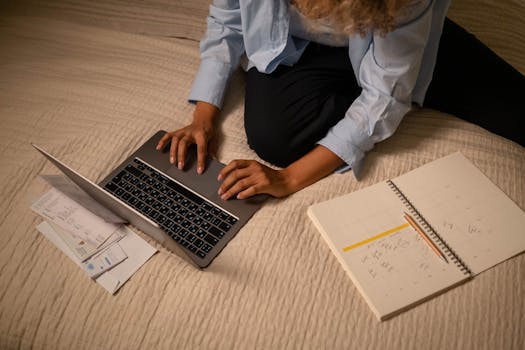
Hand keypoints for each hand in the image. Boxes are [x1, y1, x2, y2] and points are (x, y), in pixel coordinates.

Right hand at [156, 102, 218, 173]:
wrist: (204, 119)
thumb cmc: (208, 131)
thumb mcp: (214, 140)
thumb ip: (212, 150)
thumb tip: (213, 161)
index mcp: (202, 135)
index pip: (201, 149)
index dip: (200, 160)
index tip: (199, 170)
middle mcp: (191, 133)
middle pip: (184, 144)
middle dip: (181, 156)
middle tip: (180, 167)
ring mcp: (183, 132)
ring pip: (175, 140)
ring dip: (173, 151)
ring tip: (172, 162)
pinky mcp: (178, 132)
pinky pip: (168, 135)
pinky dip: (163, 141)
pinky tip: (158, 148)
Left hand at [217, 146, 344, 199]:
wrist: (287, 180)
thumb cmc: (271, 177)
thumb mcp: (258, 170)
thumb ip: (246, 172)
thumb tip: (230, 181)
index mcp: (252, 163)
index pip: (235, 164)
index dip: (225, 170)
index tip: (219, 178)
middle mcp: (255, 168)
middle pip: (235, 175)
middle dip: (225, 184)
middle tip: (220, 191)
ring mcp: (260, 176)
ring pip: (241, 183)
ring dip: (231, 191)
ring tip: (225, 197)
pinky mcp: (265, 185)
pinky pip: (251, 190)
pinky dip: (244, 194)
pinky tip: (239, 197)